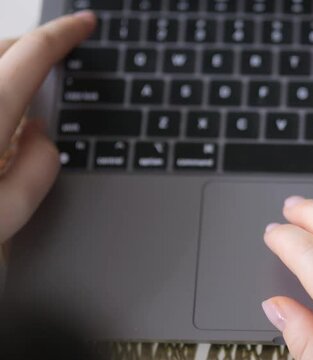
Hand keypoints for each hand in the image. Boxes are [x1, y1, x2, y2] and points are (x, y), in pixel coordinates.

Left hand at [0, 12, 95, 244]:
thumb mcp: (5, 216)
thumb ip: (40, 168)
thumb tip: (41, 137)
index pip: (35, 53)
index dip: (66, 33)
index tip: (83, 23)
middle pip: (1, 47)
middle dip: (31, 47)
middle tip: (51, 62)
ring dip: (2, 64)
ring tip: (15, 92)